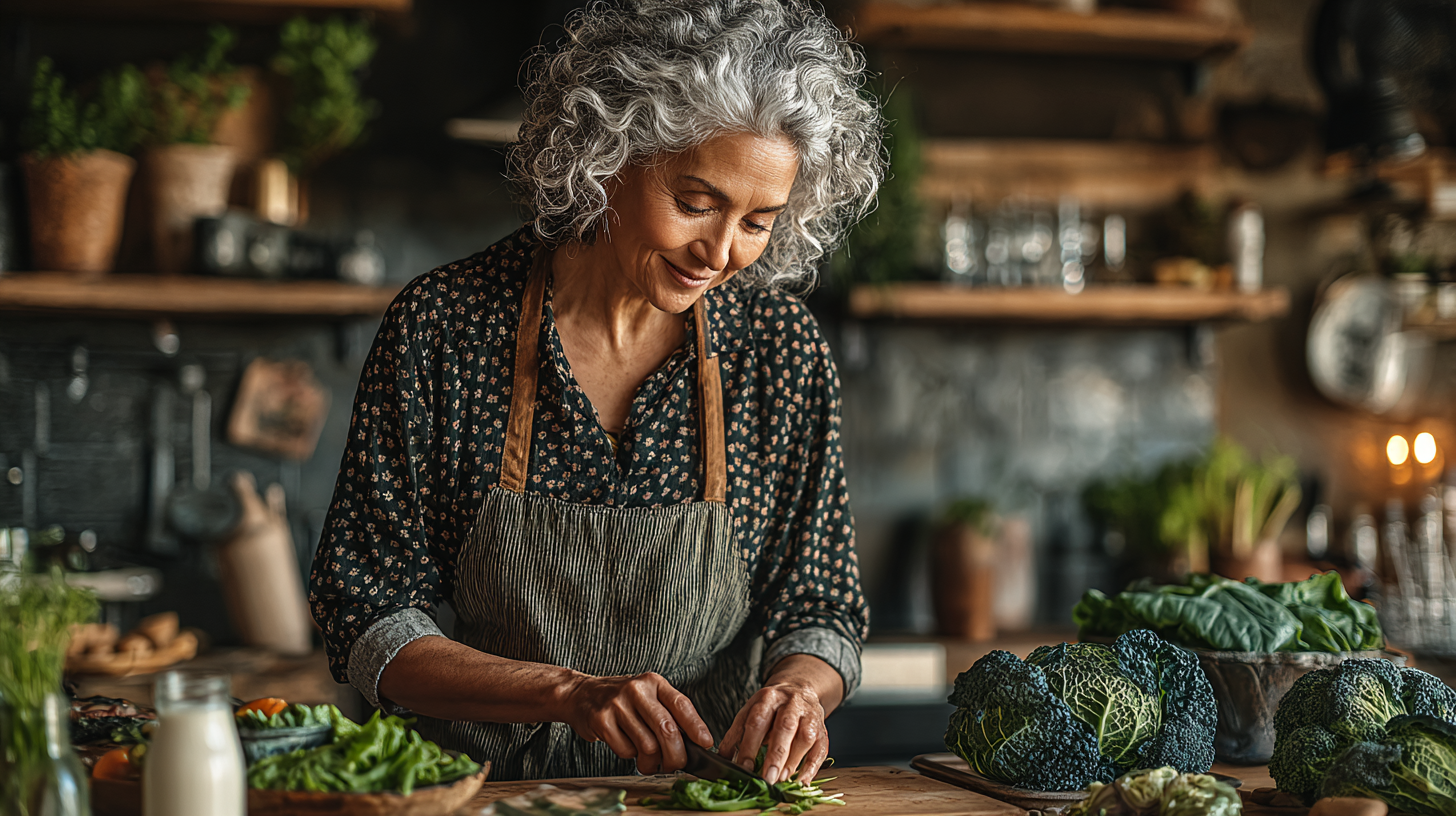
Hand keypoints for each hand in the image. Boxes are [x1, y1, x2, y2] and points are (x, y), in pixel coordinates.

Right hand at [561, 671, 713, 773]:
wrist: (581, 694)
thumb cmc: (623, 701)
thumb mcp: (648, 697)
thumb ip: (669, 714)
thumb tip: (694, 745)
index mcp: (654, 682)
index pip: (681, 705)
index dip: (697, 727)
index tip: (706, 745)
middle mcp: (637, 690)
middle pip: (666, 729)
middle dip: (676, 755)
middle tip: (675, 765)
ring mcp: (617, 704)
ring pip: (647, 745)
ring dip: (652, 762)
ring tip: (650, 763)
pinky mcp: (601, 720)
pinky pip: (626, 750)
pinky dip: (630, 756)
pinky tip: (628, 748)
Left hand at [718, 675, 829, 785]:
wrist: (800, 690)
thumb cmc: (772, 707)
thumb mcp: (750, 711)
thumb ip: (737, 733)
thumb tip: (723, 758)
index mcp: (768, 697)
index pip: (758, 721)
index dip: (750, 745)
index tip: (744, 766)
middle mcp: (791, 703)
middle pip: (784, 727)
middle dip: (775, 755)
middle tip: (767, 778)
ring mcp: (810, 715)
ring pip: (805, 737)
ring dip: (794, 760)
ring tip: (782, 779)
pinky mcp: (823, 730)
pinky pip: (821, 748)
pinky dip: (812, 767)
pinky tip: (802, 781)